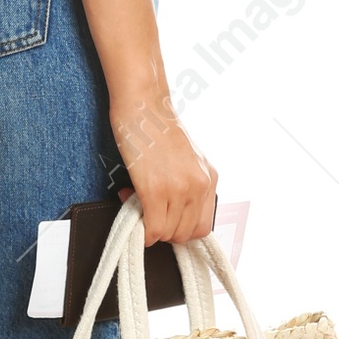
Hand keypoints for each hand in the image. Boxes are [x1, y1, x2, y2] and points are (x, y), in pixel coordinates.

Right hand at [112, 90, 216, 246]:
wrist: (144, 105)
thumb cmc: (157, 127)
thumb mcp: (187, 158)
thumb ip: (187, 185)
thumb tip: (173, 213)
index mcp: (209, 177)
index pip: (203, 226)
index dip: (181, 229)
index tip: (165, 220)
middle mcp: (200, 185)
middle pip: (185, 234)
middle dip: (164, 229)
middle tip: (146, 210)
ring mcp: (179, 189)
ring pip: (168, 234)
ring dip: (149, 225)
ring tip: (134, 198)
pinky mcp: (156, 190)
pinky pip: (153, 229)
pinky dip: (141, 230)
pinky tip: (129, 203)